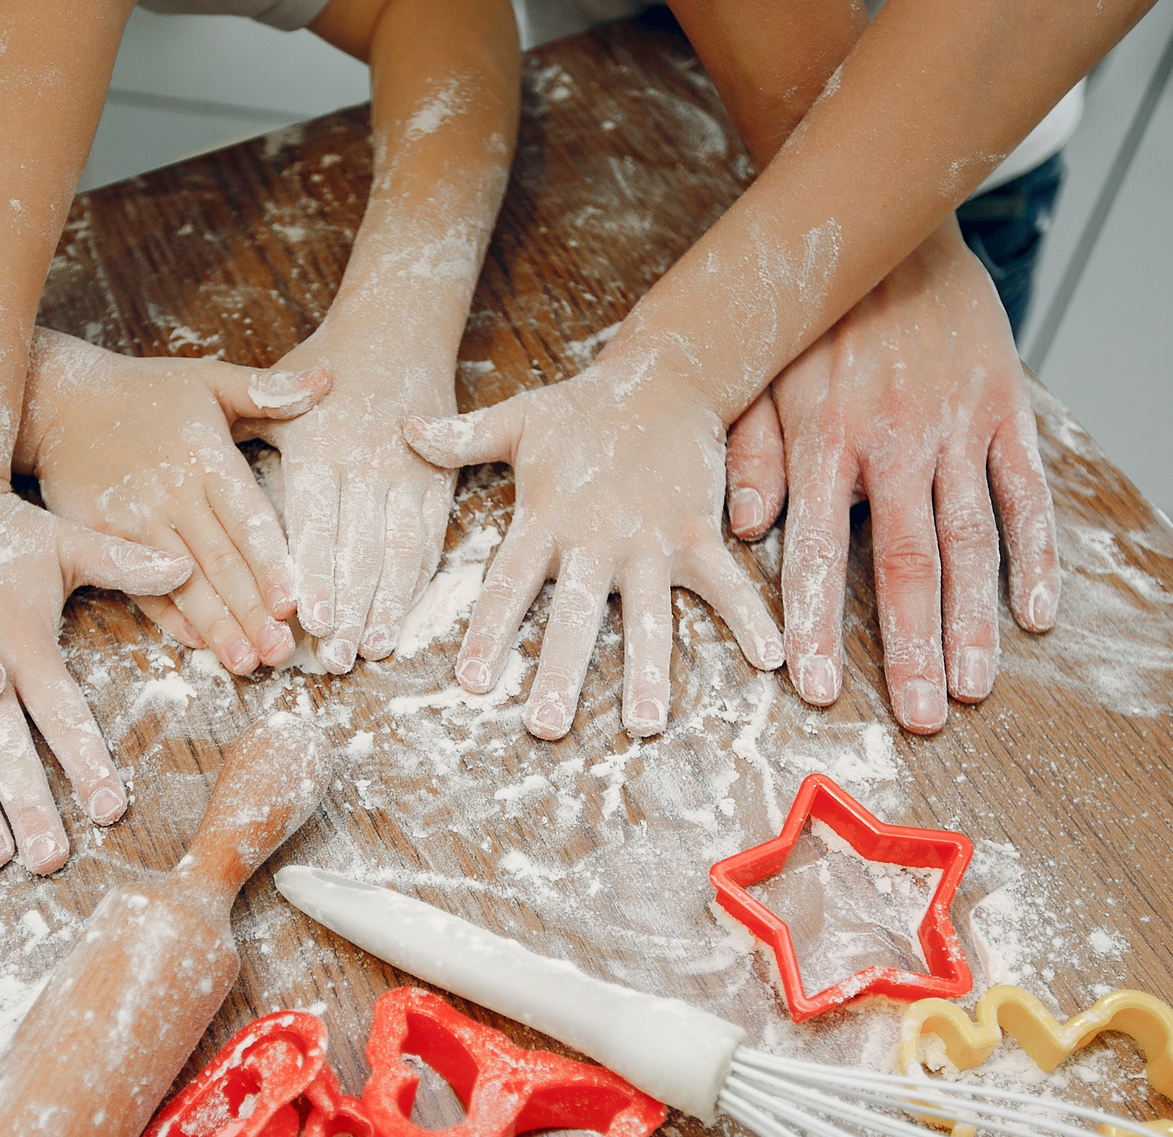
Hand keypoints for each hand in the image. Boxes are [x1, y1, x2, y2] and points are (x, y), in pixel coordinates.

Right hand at [0, 479, 191, 872]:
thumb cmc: (5, 526)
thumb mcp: (67, 540)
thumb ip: (126, 562)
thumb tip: (188, 565)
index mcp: (19, 636)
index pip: (61, 711)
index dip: (85, 761)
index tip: (108, 809)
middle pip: (4, 745)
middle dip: (27, 804)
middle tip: (48, 859)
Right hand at [23, 331, 327, 673]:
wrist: (58, 400)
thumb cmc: (145, 391)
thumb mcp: (207, 379)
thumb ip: (266, 390)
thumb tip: (327, 381)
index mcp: (206, 459)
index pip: (247, 520)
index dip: (271, 564)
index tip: (294, 603)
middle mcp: (174, 494)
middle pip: (221, 562)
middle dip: (252, 612)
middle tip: (280, 653)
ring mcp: (135, 521)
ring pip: (184, 583)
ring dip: (216, 626)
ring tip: (244, 662)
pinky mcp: (102, 538)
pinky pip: (140, 585)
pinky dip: (169, 617)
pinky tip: (197, 643)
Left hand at [251, 327, 458, 671]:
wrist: (399, 328)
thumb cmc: (323, 364)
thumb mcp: (274, 389)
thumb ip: (242, 441)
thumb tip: (201, 479)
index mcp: (320, 445)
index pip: (317, 520)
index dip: (316, 573)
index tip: (309, 619)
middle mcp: (367, 464)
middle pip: (359, 547)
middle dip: (350, 606)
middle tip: (335, 658)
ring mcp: (408, 475)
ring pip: (399, 550)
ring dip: (388, 603)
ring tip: (373, 648)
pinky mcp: (437, 483)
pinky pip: (429, 539)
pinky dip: (417, 582)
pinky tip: (402, 617)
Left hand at [403, 359, 783, 740]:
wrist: (665, 373)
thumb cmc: (582, 407)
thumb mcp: (518, 418)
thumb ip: (462, 436)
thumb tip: (402, 429)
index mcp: (545, 519)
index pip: (507, 583)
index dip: (489, 632)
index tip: (473, 682)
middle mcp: (595, 538)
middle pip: (574, 616)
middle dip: (561, 673)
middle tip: (546, 728)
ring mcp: (650, 540)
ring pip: (647, 616)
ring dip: (647, 671)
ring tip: (643, 724)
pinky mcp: (697, 533)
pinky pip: (726, 584)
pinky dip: (750, 618)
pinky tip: (769, 661)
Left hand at [724, 225, 1059, 733]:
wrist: (897, 231)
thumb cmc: (817, 318)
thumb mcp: (760, 376)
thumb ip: (750, 452)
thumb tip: (738, 530)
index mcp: (828, 439)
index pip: (820, 550)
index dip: (818, 623)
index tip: (814, 687)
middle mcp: (899, 440)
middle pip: (910, 562)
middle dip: (911, 647)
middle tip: (917, 717)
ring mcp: (961, 427)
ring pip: (973, 541)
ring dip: (974, 621)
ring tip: (970, 687)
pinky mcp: (1008, 411)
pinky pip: (1028, 494)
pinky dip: (1037, 557)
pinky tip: (1036, 615)